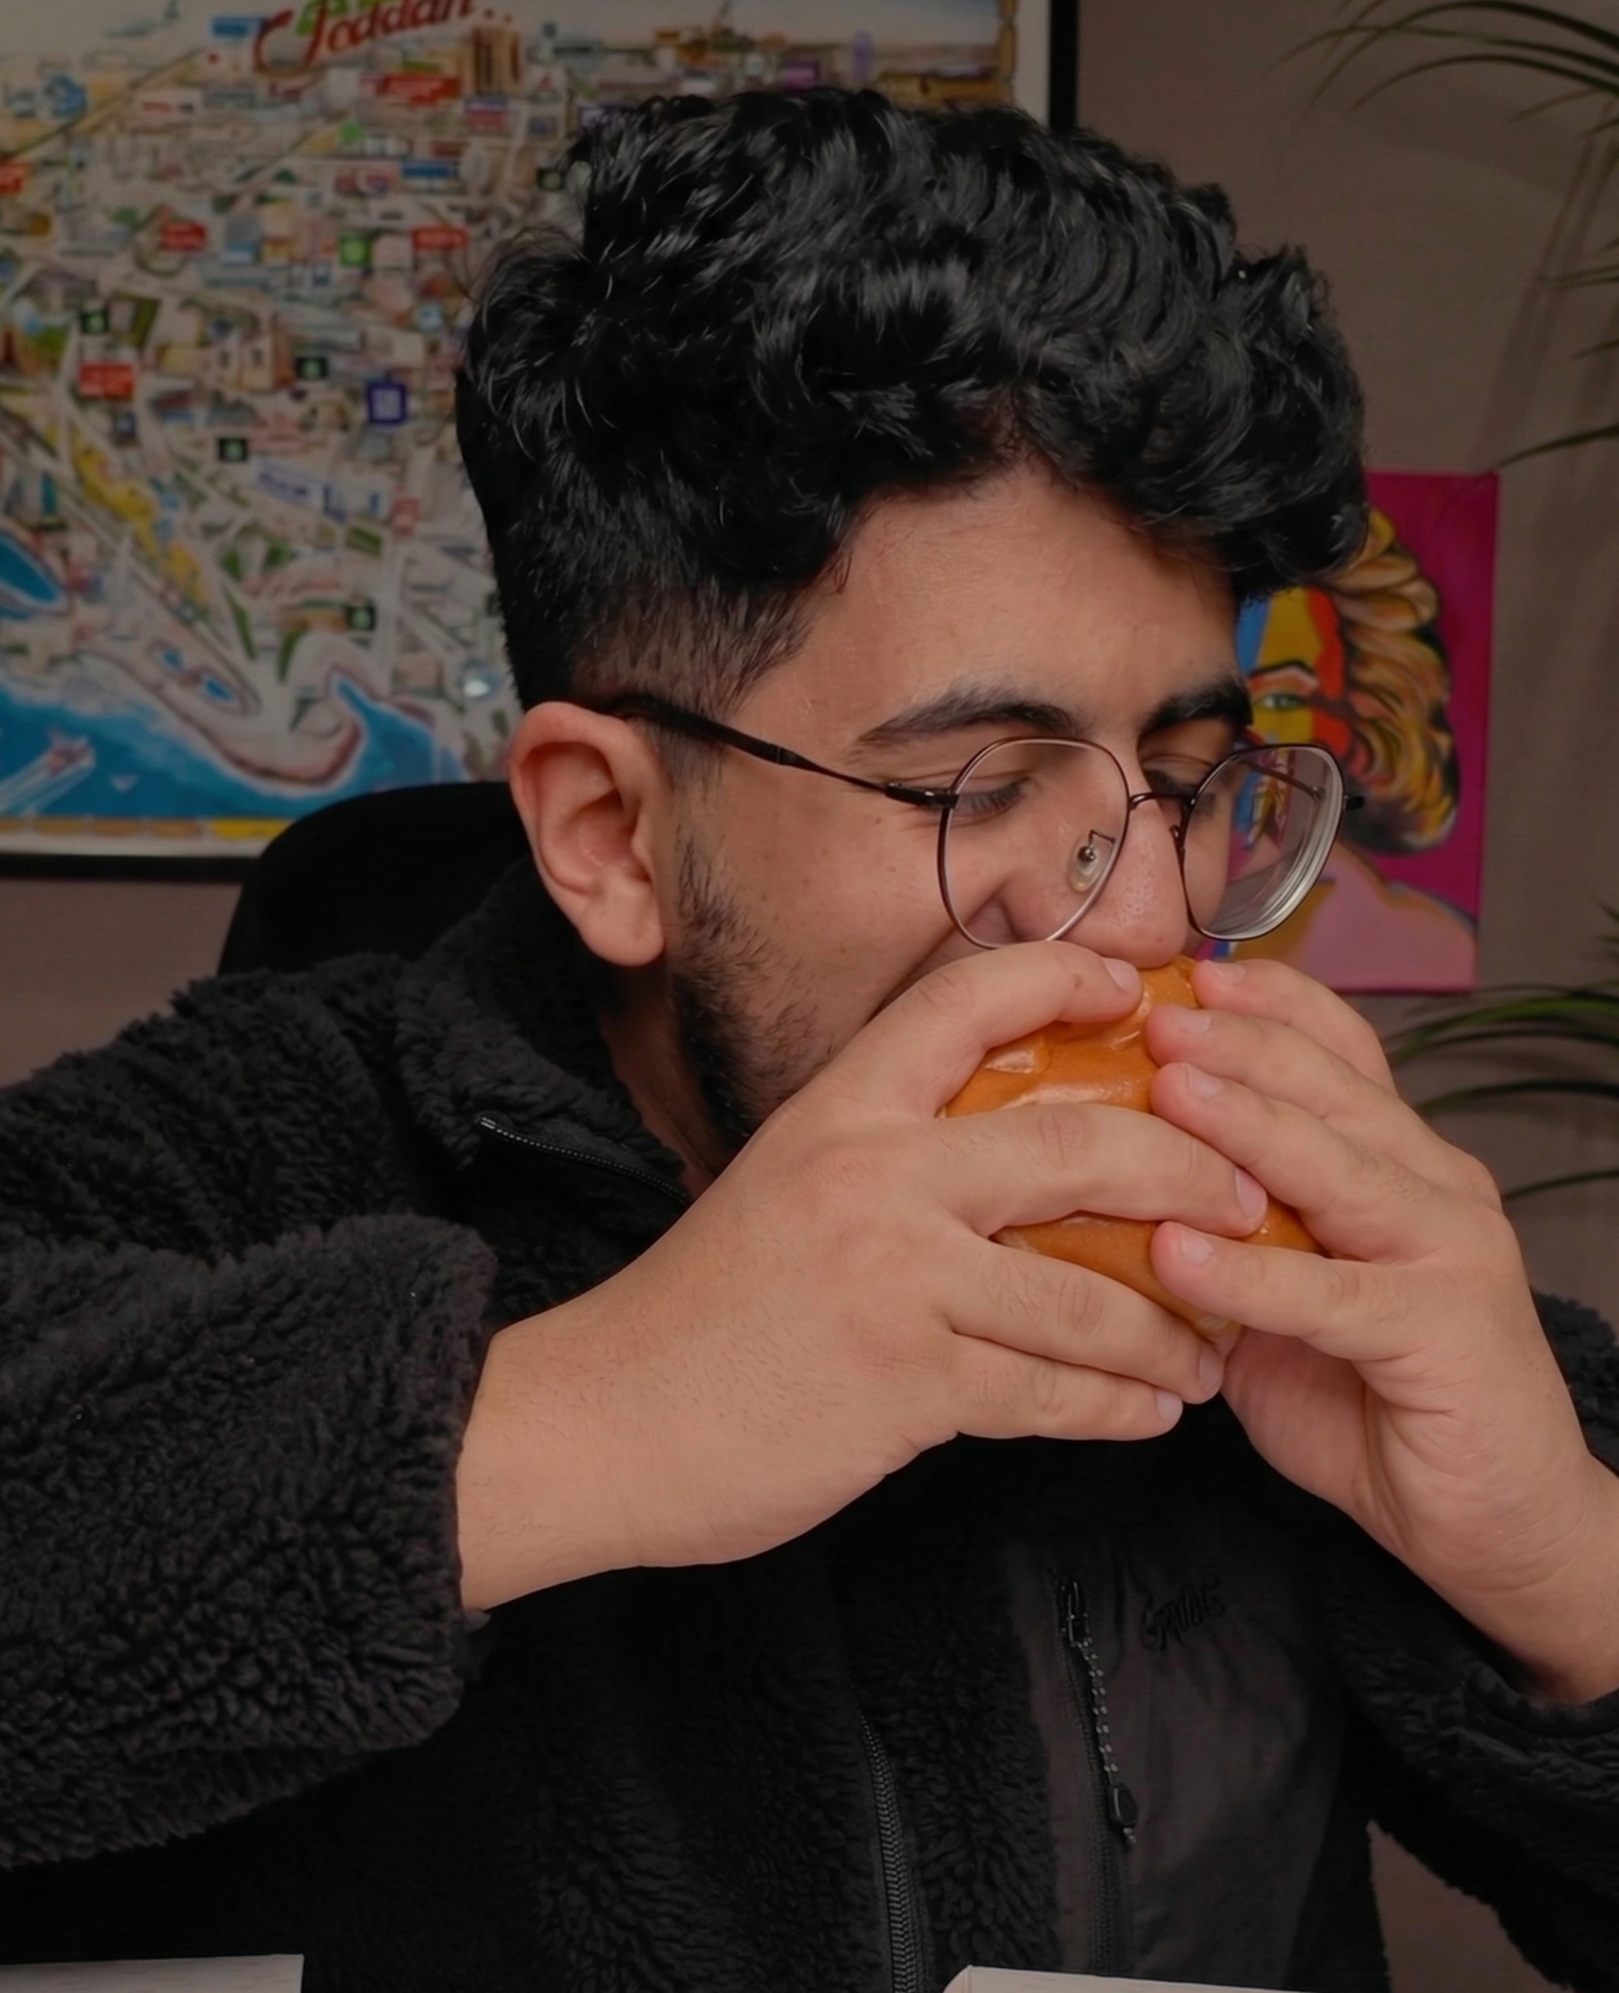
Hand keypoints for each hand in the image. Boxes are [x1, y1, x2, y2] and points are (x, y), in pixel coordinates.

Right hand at [457, 943, 1265, 1608]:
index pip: (969, 997)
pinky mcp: (907, 1382)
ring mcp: (896, 1279)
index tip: (1142, 988)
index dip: (1067, 974)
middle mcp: (876, 1174)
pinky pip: (1055, 1393)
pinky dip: (1118, 1407)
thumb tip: (1010, 1153)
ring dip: (1172, 1329)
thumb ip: (887, 1157)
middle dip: (1191, 1173)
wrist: (605, 1419)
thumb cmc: (701, 1308)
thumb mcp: (784, 1185)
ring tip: (1206, 1352)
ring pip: (1090, 1293)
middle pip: (1081, 1145)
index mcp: (842, 1107)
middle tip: (1248, 1197)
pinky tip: (1147, 1414)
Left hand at [1143, 957, 1618, 1702]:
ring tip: (1169, 1089)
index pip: (1340, 1056)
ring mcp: (1449, 1252)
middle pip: (1336, 1092)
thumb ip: (1228, 1232)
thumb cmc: (1373, 1398)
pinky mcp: (1442, 1331)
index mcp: (1398, 1162)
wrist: (1489, 1517)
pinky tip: (1179, 1251)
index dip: (1270, 1008)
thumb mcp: (1284, 1297)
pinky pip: (1331, 1294)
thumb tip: (1110, 1182)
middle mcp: (1434, 1186)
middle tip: (1160, 1013)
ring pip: (1340, 1171)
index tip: (1187, 971)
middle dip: (1243, 1045)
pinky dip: (1251, 1272)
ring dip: (1249, 1126)